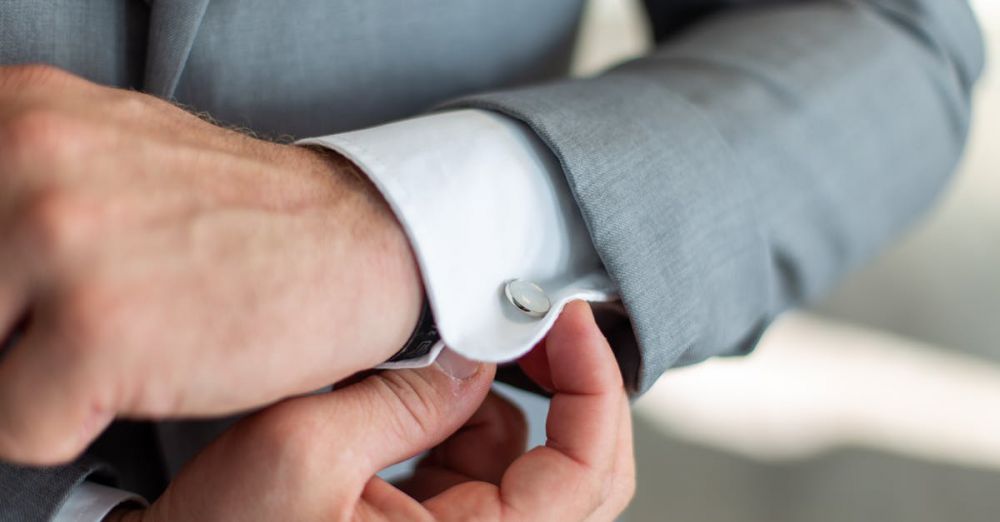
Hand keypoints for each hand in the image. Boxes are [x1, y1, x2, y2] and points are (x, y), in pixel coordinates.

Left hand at [0, 65, 422, 463]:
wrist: (362, 243)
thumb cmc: (243, 216)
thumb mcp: (103, 158)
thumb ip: (11, 191)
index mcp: (14, 112)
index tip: (28, 298)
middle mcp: (24, 159)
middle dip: (8, 332)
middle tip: (84, 318)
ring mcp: (62, 242)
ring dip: (34, 377)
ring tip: (117, 341)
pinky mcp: (102, 332)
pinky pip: (16, 430)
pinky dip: (72, 425)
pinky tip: (144, 373)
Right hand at [108, 301, 634, 521]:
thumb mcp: (305, 450)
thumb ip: (404, 399)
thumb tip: (477, 358)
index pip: (585, 474)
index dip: (595, 386)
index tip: (571, 318)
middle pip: (583, 474)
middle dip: (569, 390)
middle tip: (539, 324)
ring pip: (534, 465)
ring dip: (507, 400)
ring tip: (453, 357)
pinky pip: (484, 466)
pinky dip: (469, 418)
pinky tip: (428, 391)